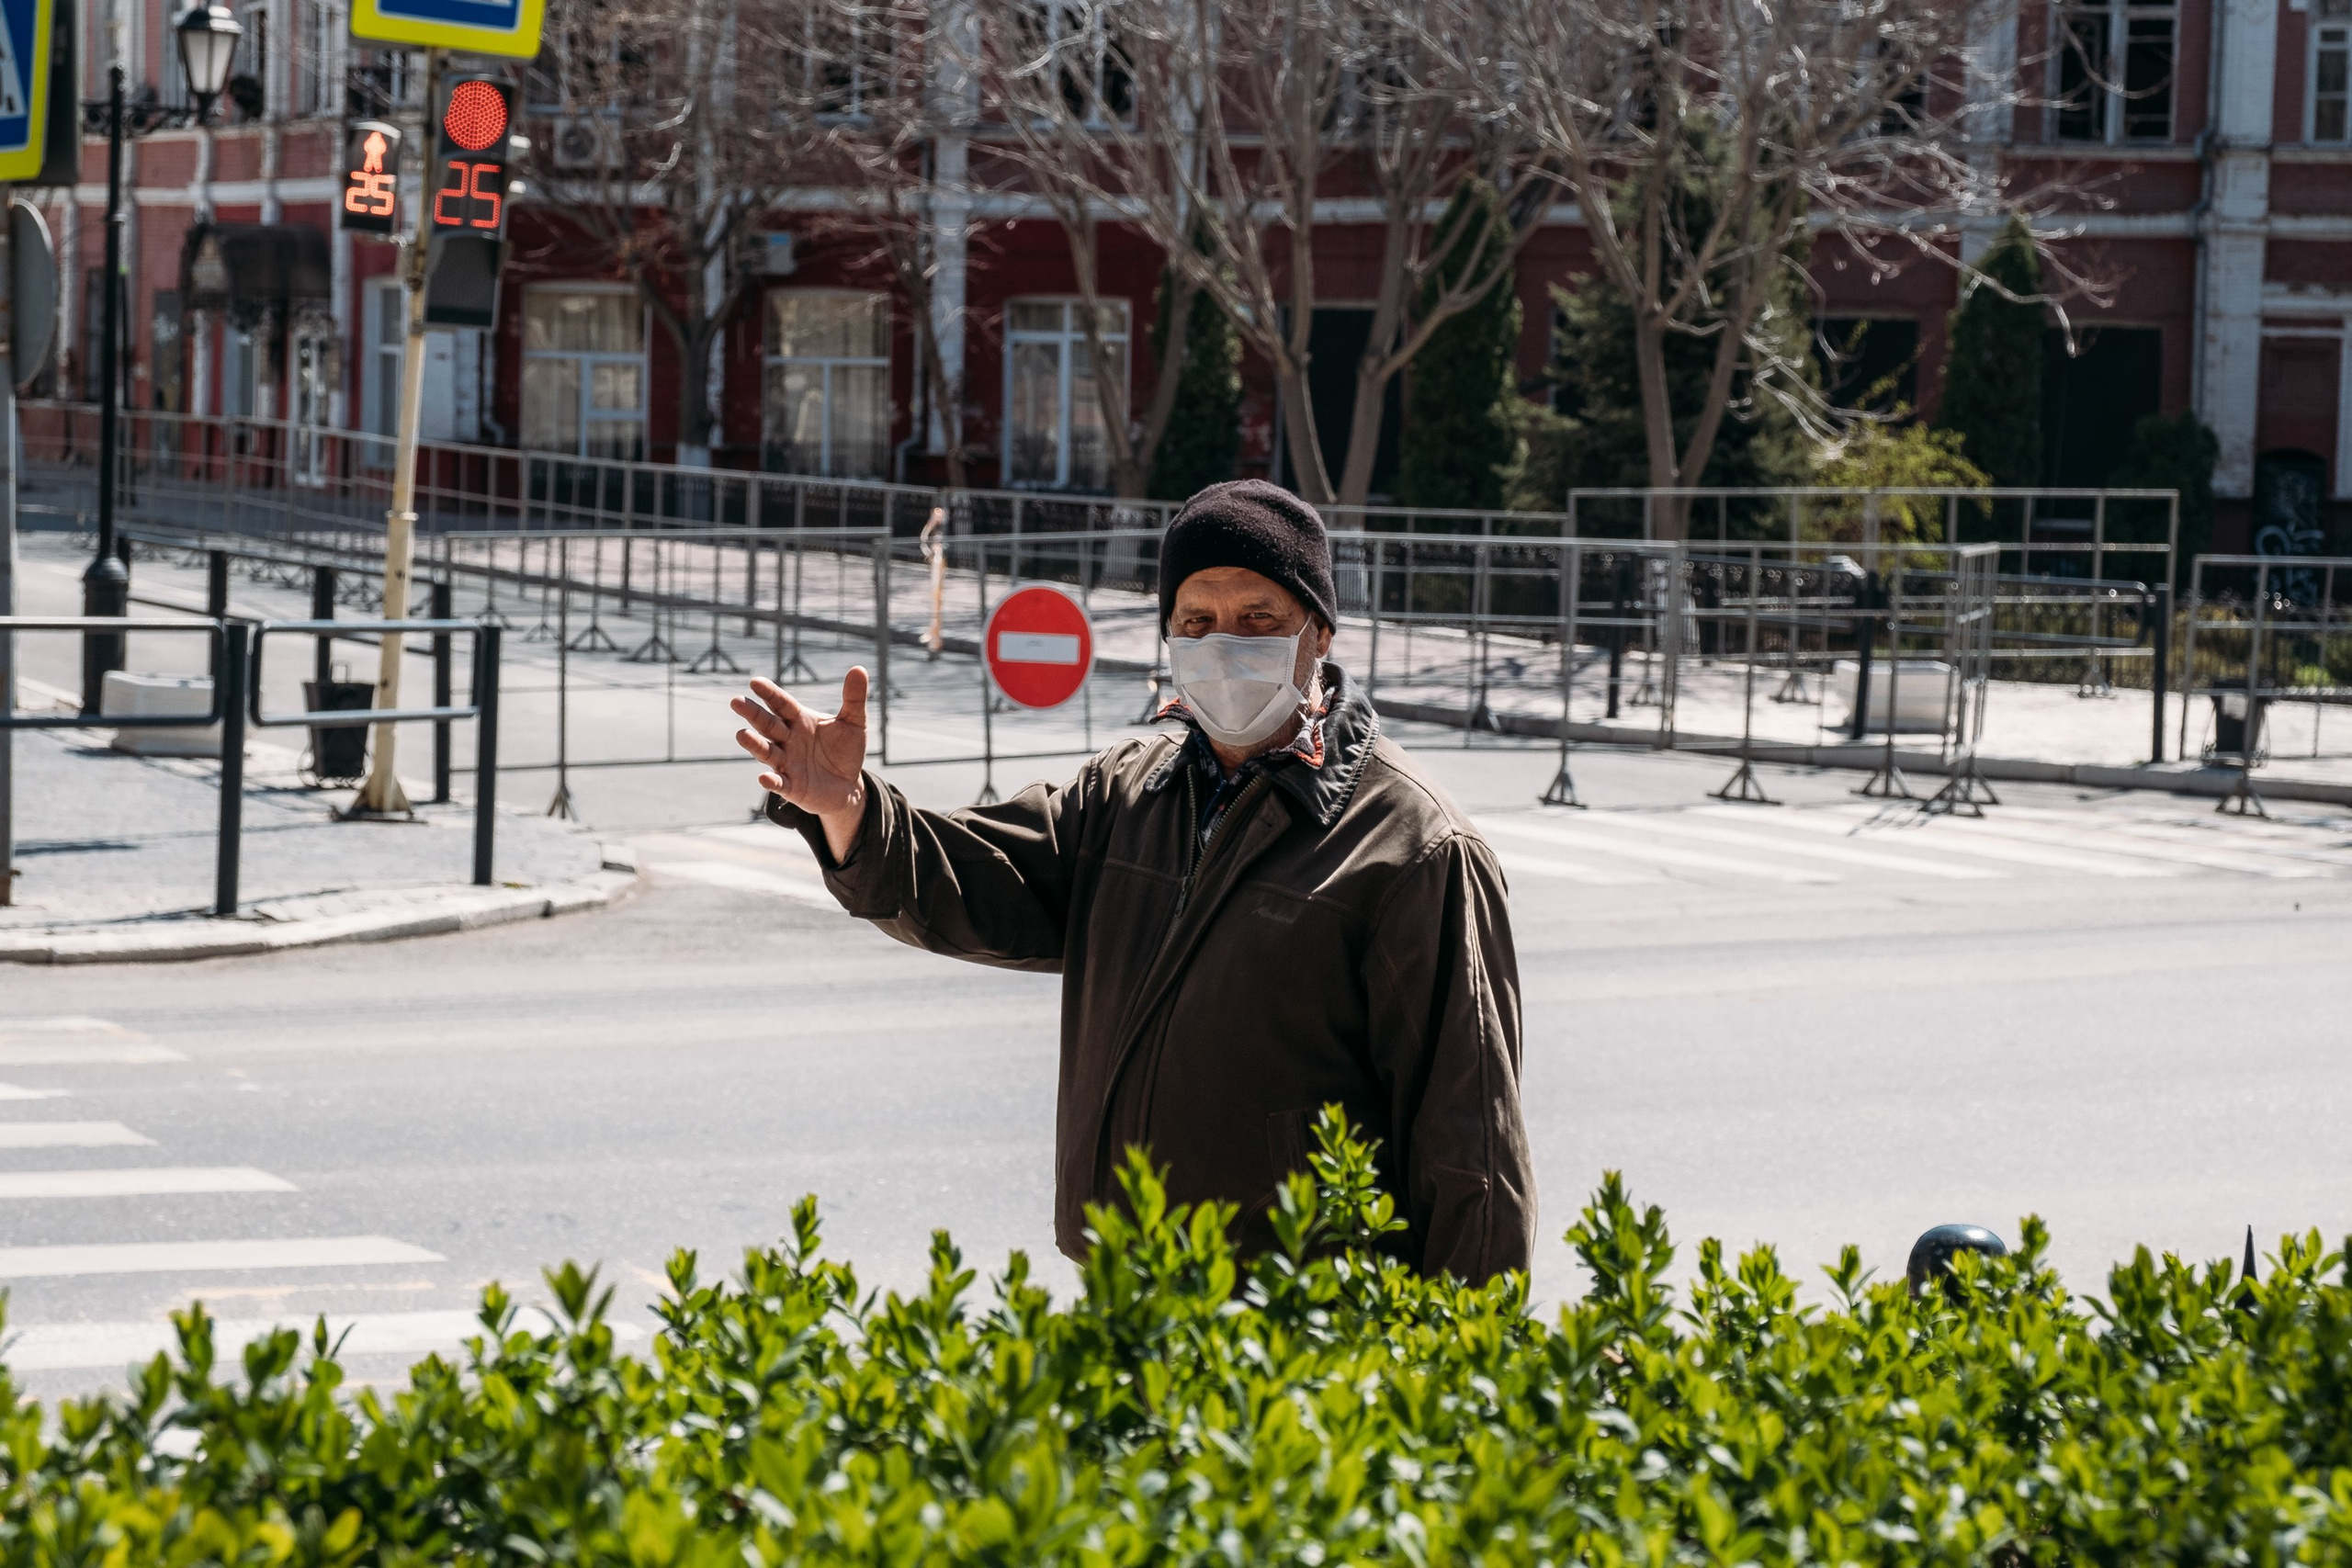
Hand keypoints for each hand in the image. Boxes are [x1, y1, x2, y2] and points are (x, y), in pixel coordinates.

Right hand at [732, 670, 869, 860]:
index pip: (781, 704)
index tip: (755, 682)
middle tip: (736, 701)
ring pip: (767, 751)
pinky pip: (779, 783)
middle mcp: (788, 739)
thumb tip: (859, 668)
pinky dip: (771, 780)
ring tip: (741, 735)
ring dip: (754, 744)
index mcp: (799, 720)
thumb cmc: (845, 751)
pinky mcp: (791, 786)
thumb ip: (854, 698)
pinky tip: (764, 777)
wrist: (848, 786)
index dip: (769, 693)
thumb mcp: (854, 722)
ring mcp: (787, 763)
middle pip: (768, 724)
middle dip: (753, 714)